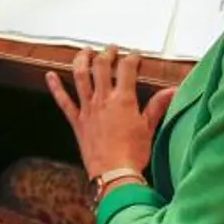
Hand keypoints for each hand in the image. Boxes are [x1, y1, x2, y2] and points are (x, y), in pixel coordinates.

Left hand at [46, 48, 168, 179]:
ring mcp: (88, 109)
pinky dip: (55, 87)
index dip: (131, 58)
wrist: (114, 173)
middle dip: (107, 54)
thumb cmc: (133, 154)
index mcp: (123, 100)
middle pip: (101, 66)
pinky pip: (63, 100)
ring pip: (81, 76)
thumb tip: (172, 91)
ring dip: (82, 60)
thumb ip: (158, 106)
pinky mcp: (77, 121)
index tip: (135, 55)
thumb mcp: (149, 128)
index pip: (127, 69)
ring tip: (85, 52)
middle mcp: (103, 100)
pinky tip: (50, 75)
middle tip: (111, 49)